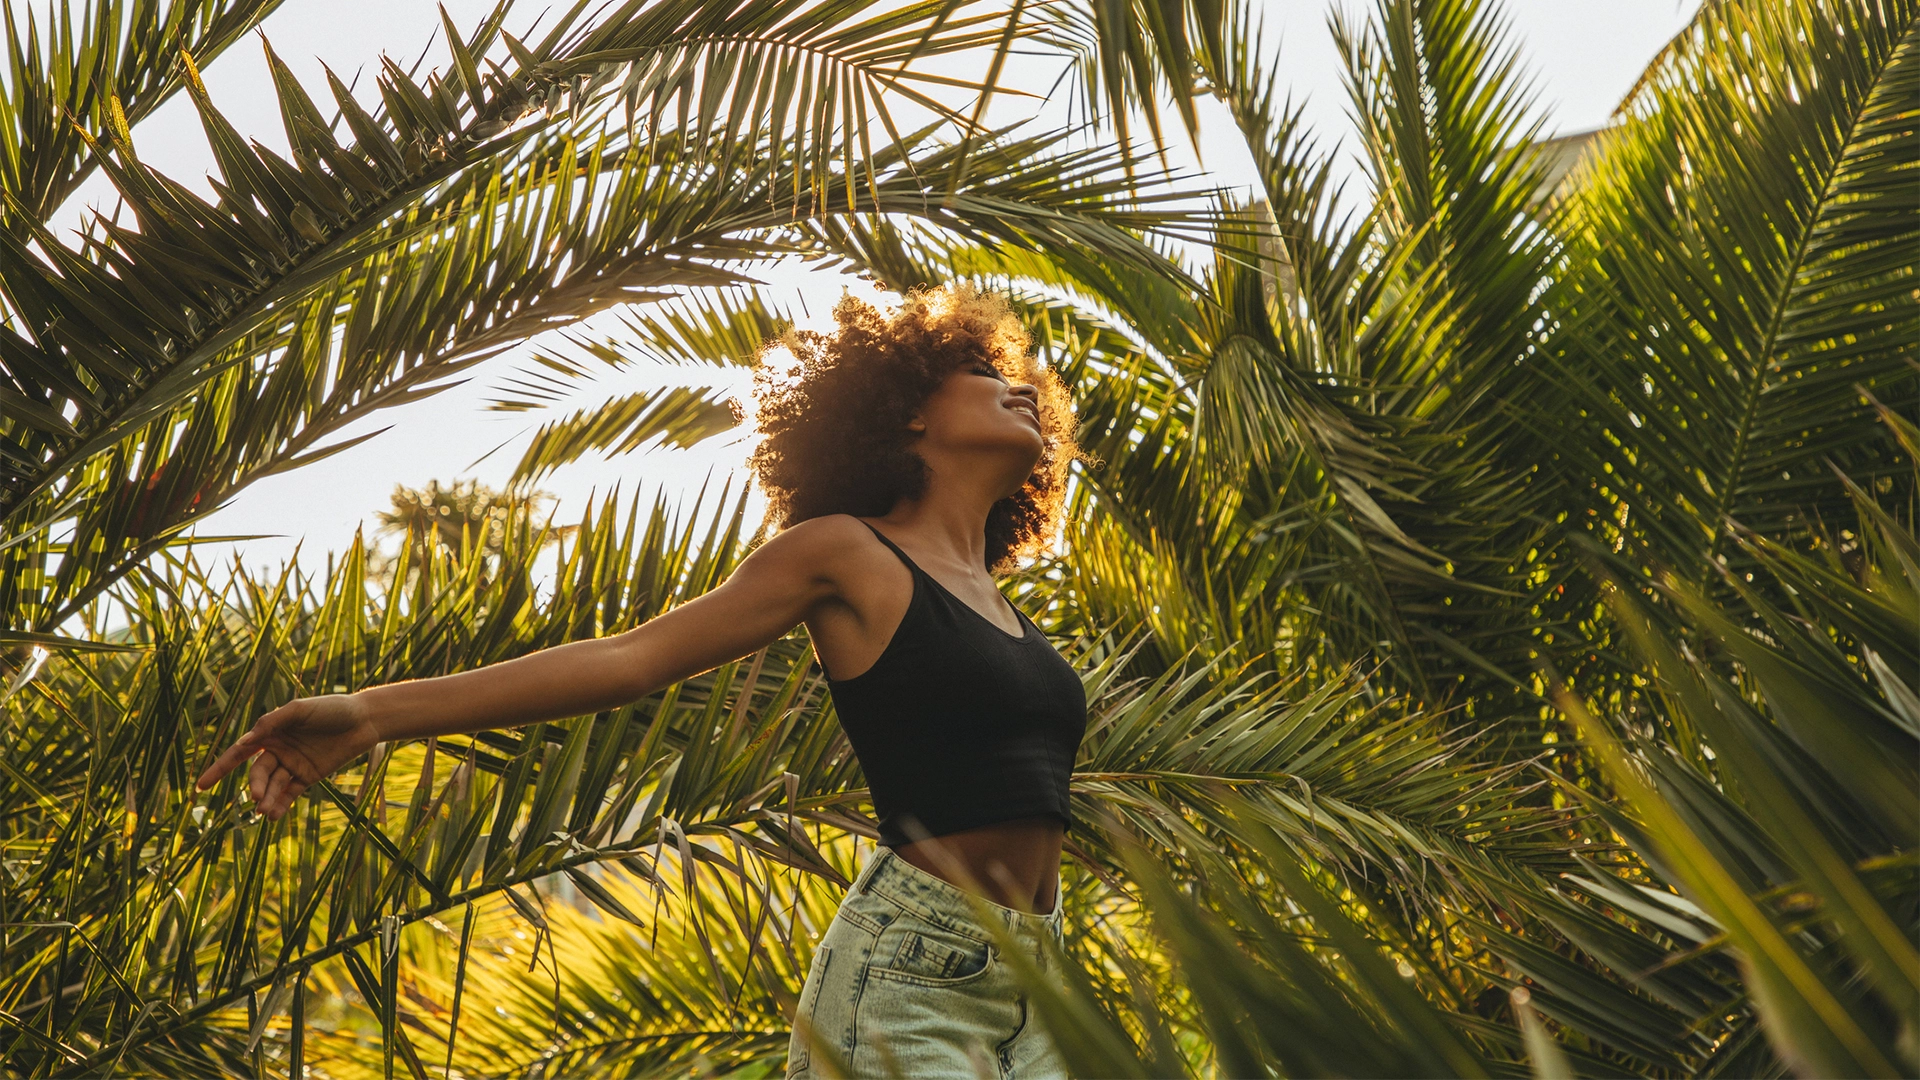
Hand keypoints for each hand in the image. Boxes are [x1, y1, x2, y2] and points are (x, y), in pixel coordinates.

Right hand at [196, 694, 381, 819]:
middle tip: (259, 797)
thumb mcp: (301, 710)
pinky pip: (290, 793)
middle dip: (257, 786)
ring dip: (267, 799)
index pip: (239, 753)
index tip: (201, 786)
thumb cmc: (332, 708)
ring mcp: (293, 764)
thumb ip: (274, 722)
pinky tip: (272, 816)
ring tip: (264, 811)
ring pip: (273, 786)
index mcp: (270, 732)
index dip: (219, 769)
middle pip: (258, 773)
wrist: (364, 719)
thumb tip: (246, 740)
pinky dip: (281, 805)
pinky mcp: (309, 776)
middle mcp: (278, 750)